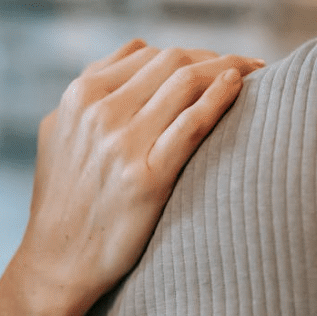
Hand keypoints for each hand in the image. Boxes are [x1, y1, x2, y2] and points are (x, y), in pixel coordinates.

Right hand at [16, 39, 264, 315]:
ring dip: (231, 69)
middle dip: (218, 58)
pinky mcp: (146, 178)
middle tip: (252, 68)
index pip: (147, 53)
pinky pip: (192, 123)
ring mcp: (122, 143)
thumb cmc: (64, 201)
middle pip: (172, 61)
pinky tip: (241, 88)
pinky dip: (221, 98)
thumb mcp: (58, 133)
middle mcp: (99, 112)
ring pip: (187, 83)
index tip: (220, 63)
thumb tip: (135, 52)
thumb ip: (91, 92)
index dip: (191, 54)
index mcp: (79, 96)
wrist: (57, 263)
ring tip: (258, 74)